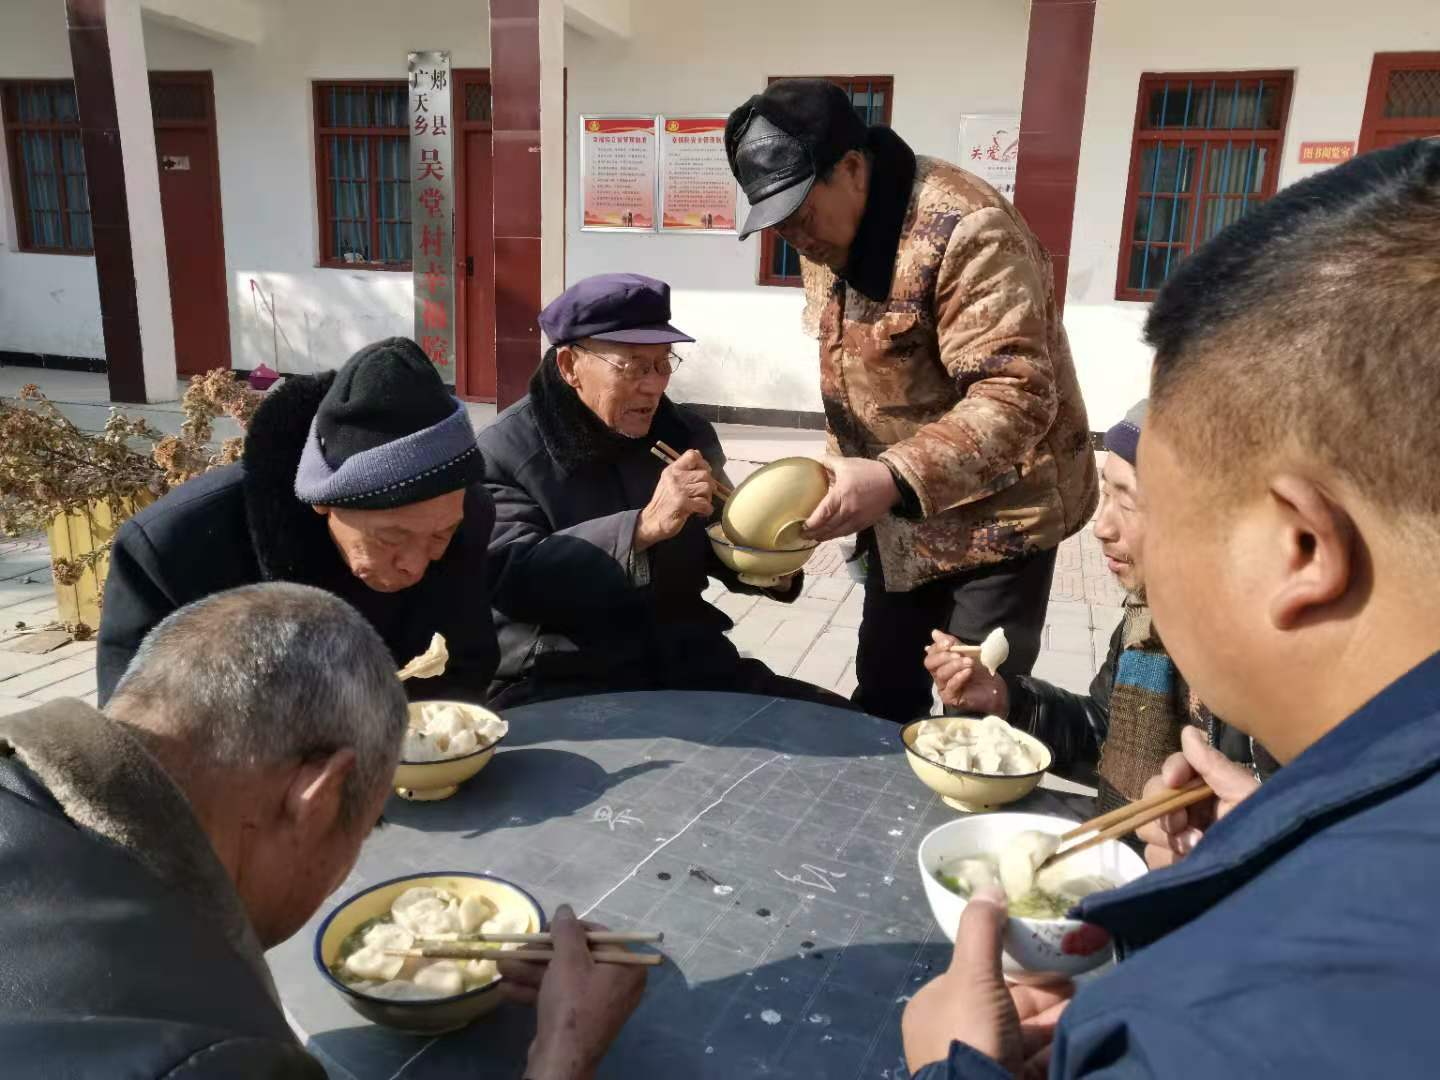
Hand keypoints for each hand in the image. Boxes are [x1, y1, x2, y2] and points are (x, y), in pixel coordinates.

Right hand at [498, 906, 646, 1079]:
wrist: (562, 1059)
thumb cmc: (572, 1003)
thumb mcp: (568, 959)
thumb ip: (567, 931)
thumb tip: (565, 909)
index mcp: (626, 967)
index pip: (597, 936)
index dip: (568, 930)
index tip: (544, 929)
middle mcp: (617, 984)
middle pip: (575, 958)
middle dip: (540, 955)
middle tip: (516, 949)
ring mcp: (598, 1004)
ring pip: (562, 978)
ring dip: (530, 971)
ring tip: (501, 966)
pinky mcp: (579, 1019)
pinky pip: (559, 997)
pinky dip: (534, 991)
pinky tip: (506, 988)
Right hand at [636, 449, 713, 551]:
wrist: (652, 521)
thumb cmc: (664, 502)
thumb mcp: (670, 481)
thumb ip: (684, 469)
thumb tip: (700, 456)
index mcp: (673, 469)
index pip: (692, 455)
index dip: (703, 463)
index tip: (702, 474)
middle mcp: (676, 477)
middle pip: (705, 474)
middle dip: (708, 486)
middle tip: (702, 495)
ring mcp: (679, 490)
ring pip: (707, 488)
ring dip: (707, 498)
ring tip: (699, 503)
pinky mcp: (683, 504)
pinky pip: (705, 504)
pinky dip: (706, 510)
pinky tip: (700, 512)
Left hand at [802, 456, 898, 540]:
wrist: (893, 482)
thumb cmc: (869, 472)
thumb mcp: (846, 463)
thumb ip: (828, 461)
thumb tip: (813, 459)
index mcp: (842, 494)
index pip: (823, 513)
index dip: (812, 523)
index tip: (802, 526)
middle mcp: (849, 509)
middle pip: (828, 527)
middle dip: (814, 533)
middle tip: (803, 535)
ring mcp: (858, 518)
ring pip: (837, 533)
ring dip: (824, 537)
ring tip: (814, 537)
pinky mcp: (865, 523)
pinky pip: (847, 532)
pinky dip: (836, 535)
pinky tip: (830, 535)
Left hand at [902, 886, 1073, 1077]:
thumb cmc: (968, 1033)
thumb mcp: (971, 974)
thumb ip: (981, 930)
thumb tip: (989, 886)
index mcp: (935, 1008)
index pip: (977, 977)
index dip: (1012, 964)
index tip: (1044, 953)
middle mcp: (955, 1036)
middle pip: (1006, 1005)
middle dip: (1042, 991)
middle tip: (1075, 976)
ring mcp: (983, 1063)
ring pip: (1025, 1033)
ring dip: (1055, 1016)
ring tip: (1085, 999)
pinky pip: (1038, 1058)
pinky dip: (1058, 1042)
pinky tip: (1081, 1028)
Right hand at [925, 630, 1009, 715]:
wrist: (995, 692)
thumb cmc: (981, 674)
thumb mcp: (969, 654)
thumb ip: (954, 644)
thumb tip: (935, 633)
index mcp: (942, 664)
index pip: (931, 653)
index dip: (938, 647)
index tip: (949, 643)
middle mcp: (939, 675)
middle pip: (930, 663)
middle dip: (943, 656)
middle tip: (959, 654)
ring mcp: (943, 687)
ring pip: (941, 674)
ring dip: (955, 666)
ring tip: (969, 662)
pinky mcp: (950, 698)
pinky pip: (950, 686)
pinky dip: (959, 677)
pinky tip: (968, 672)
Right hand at [1136, 725, 1260, 869]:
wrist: (1273, 873)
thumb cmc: (1265, 828)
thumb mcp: (1244, 794)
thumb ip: (1214, 765)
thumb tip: (1187, 730)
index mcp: (1206, 790)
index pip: (1174, 769)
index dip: (1171, 771)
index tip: (1175, 782)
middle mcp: (1190, 811)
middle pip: (1151, 799)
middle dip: (1166, 813)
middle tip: (1189, 828)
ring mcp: (1180, 839)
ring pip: (1148, 829)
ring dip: (1169, 839)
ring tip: (1196, 850)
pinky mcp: (1176, 865)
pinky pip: (1152, 856)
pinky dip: (1167, 860)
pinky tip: (1188, 864)